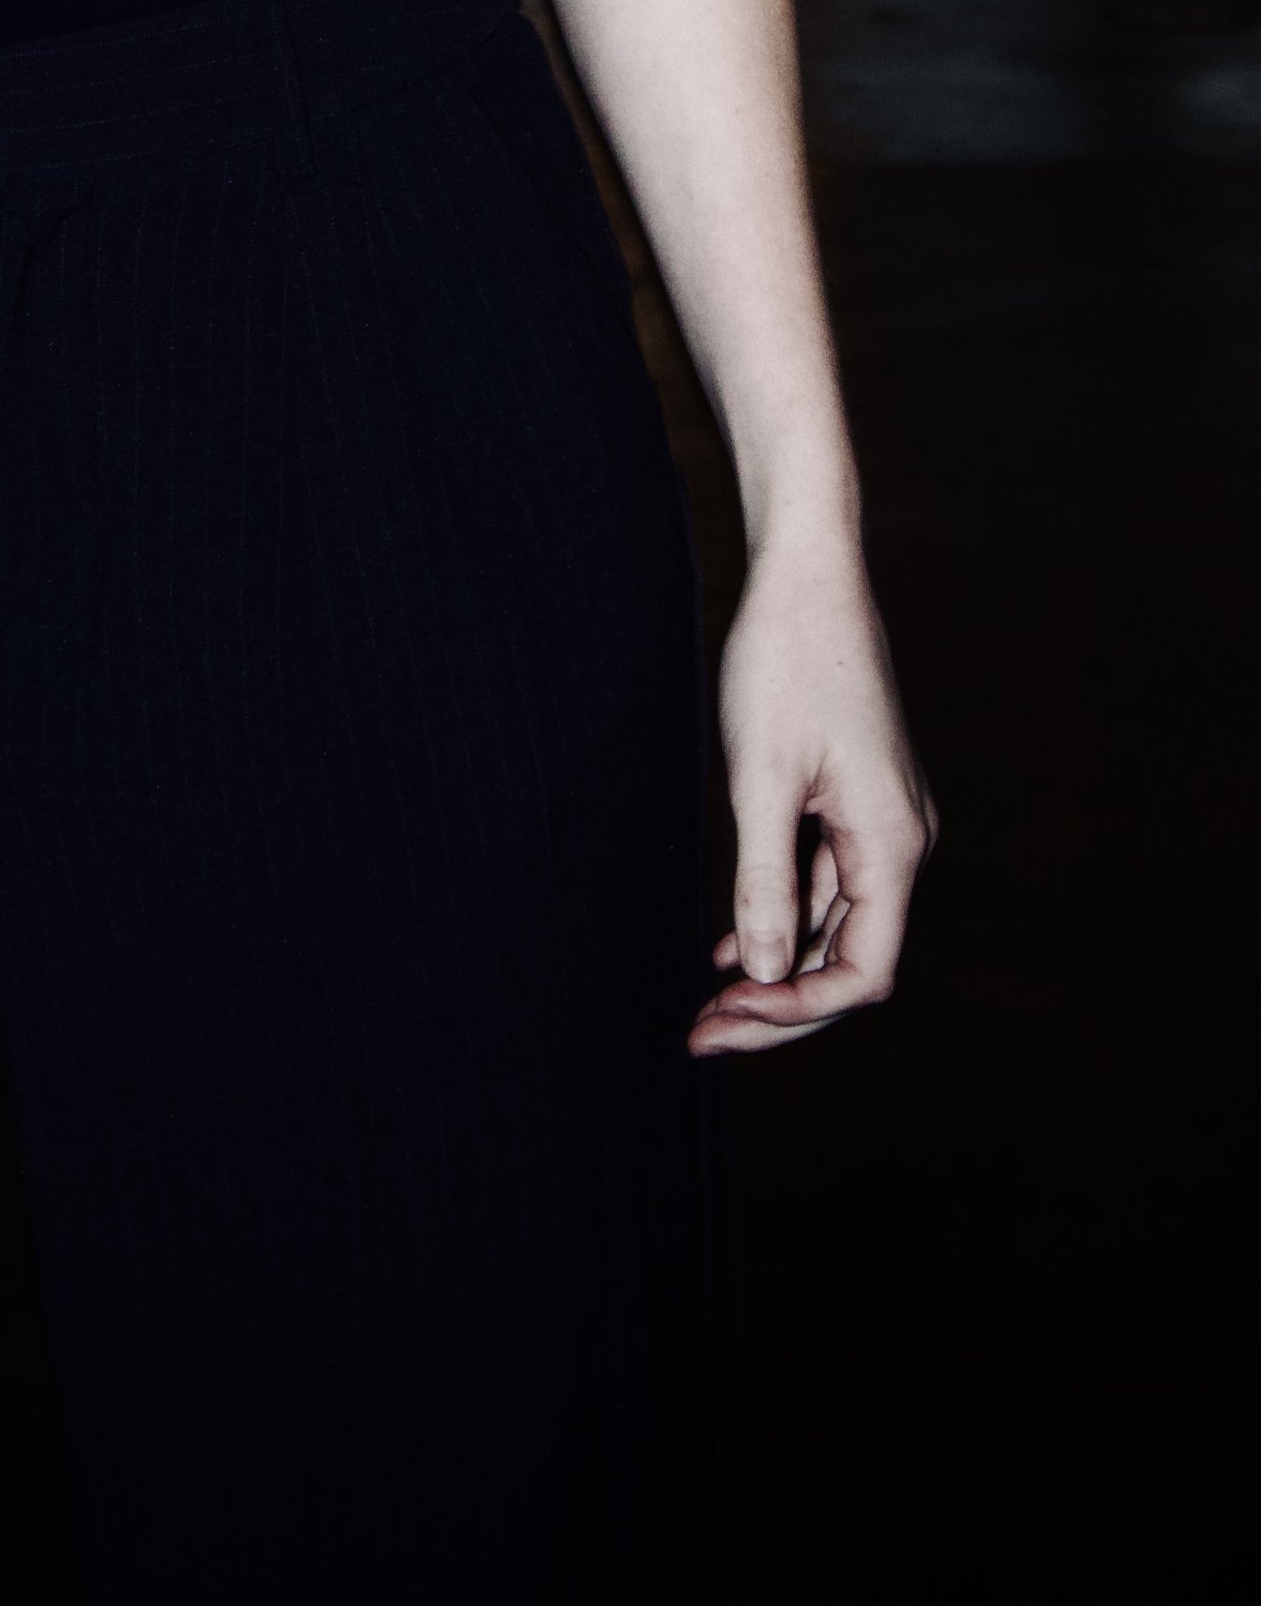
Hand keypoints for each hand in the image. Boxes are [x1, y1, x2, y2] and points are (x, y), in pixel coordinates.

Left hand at [689, 533, 936, 1055]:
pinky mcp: (860, 798)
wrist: (807, 573)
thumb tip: (768, 976)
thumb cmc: (784, 662)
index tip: (722, 1018)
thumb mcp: (762, 779)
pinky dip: (786, 917)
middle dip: (781, 1004)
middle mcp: (904, 840)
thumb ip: (765, 882)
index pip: (862, 973)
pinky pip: (830, 882)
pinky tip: (735, 944)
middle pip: (852, 958)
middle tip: (701, 1033)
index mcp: (893, 843)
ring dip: (781, 966)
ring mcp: (885, 820)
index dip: (795, 1013)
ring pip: (839, 923)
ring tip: (710, 1002)